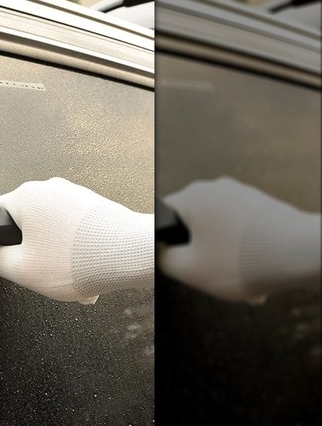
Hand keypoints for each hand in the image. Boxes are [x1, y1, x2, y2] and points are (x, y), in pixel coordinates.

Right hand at [0, 178, 153, 303]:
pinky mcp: (92, 206)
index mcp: (26, 196)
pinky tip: (85, 267)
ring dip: (57, 254)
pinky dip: (76, 249)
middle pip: (27, 225)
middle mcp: (50, 189)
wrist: (126, 256)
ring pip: (52, 231)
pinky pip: (74, 231)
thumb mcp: (20, 270)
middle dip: (34, 251)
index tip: (14, 257)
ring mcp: (74, 195)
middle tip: (44, 269)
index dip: (2, 242)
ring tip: (70, 272)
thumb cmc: (79, 259)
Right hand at [159, 177, 320, 303]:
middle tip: (209, 275)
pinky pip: (239, 230)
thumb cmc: (246, 261)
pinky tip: (255, 271)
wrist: (307, 254)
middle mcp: (215, 188)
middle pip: (191, 225)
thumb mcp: (190, 270)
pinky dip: (242, 251)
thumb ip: (163, 260)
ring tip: (238, 279)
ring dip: (222, 256)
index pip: (161, 217)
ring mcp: (241, 194)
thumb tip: (162, 252)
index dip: (164, 244)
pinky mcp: (261, 205)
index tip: (177, 263)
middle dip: (199, 254)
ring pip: (217, 231)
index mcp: (191, 196)